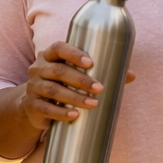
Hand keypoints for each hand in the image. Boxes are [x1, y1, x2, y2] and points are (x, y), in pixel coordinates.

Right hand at [17, 41, 134, 129]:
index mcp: (50, 55)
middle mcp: (38, 68)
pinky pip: (45, 108)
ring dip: (74, 97)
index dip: (74, 54)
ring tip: (93, 104)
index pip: (59, 48)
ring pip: (53, 90)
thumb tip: (131, 75)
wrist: (35, 105)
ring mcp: (33, 87)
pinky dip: (61, 112)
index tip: (91, 63)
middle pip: (59, 71)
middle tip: (99, 88)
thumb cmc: (63, 84)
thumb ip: (103, 72)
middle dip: (81, 80)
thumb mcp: (77, 75)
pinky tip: (74, 115)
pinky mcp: (31, 105)